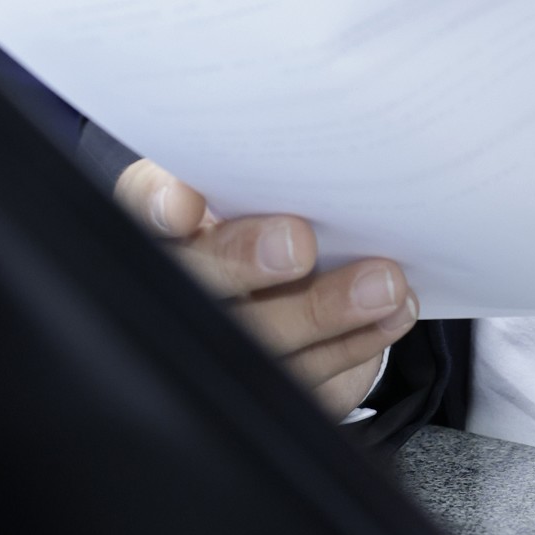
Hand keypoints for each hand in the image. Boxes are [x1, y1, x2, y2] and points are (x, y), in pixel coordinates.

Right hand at [116, 162, 417, 417]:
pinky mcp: (268, 391)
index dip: (156, 207)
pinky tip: (392, 312)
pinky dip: (358, 343)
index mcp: (164, 219)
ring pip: (258, 341)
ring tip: (382, 283)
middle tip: (298, 244)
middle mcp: (180, 288)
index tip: (184, 204)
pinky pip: (309, 378)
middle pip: (197, 284)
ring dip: (324, 311)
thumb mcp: (257, 176)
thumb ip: (269, 163)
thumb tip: (316, 144)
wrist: (290, 277)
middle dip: (243, 263)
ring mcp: (221, 350)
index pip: (141, 209)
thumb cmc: (267, 208)